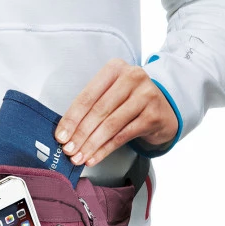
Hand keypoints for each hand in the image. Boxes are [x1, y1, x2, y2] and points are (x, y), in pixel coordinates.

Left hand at [55, 59, 176, 167]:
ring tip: (79, 157)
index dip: (71, 118)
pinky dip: (106, 149)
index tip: (60, 136)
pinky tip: (95, 157)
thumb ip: (91, 105)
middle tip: (68, 150)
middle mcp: (132, 77)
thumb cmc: (130, 100)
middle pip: (98, 111)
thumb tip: (66, 132)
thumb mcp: (111, 93)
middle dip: (80, 134)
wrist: (164, 108)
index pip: (87, 96)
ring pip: (110, 125)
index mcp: (115, 68)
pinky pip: (123, 136)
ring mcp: (146, 95)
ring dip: (92, 145)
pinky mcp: (153, 115)